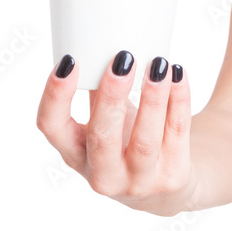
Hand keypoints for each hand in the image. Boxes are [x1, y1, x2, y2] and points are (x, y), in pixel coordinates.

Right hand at [36, 50, 194, 215]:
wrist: (168, 188)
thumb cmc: (129, 143)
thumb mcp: (108, 124)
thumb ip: (101, 93)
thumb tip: (102, 42)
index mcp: (75, 155)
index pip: (51, 128)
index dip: (55, 96)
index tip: (70, 61)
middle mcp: (102, 174)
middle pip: (101, 136)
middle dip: (111, 96)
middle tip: (122, 59)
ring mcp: (139, 181)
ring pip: (144, 140)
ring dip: (152, 98)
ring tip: (158, 64)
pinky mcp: (172, 178)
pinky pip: (177, 134)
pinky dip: (179, 101)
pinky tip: (178, 74)